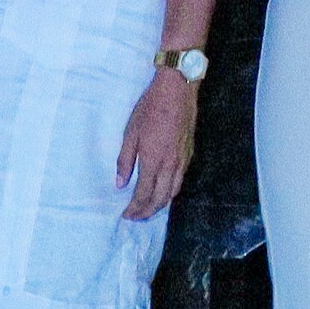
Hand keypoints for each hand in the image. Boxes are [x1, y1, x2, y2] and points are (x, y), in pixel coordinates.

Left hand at [115, 67, 199, 220]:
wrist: (177, 91)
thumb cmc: (150, 108)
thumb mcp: (130, 133)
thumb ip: (125, 160)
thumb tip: (120, 183)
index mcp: (153, 160)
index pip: (143, 194)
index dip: (134, 208)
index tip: (126, 215)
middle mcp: (170, 165)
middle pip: (160, 198)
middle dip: (147, 212)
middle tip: (136, 217)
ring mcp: (182, 160)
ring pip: (172, 192)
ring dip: (160, 205)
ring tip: (148, 209)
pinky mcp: (188, 154)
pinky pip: (180, 181)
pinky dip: (170, 192)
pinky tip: (163, 190)